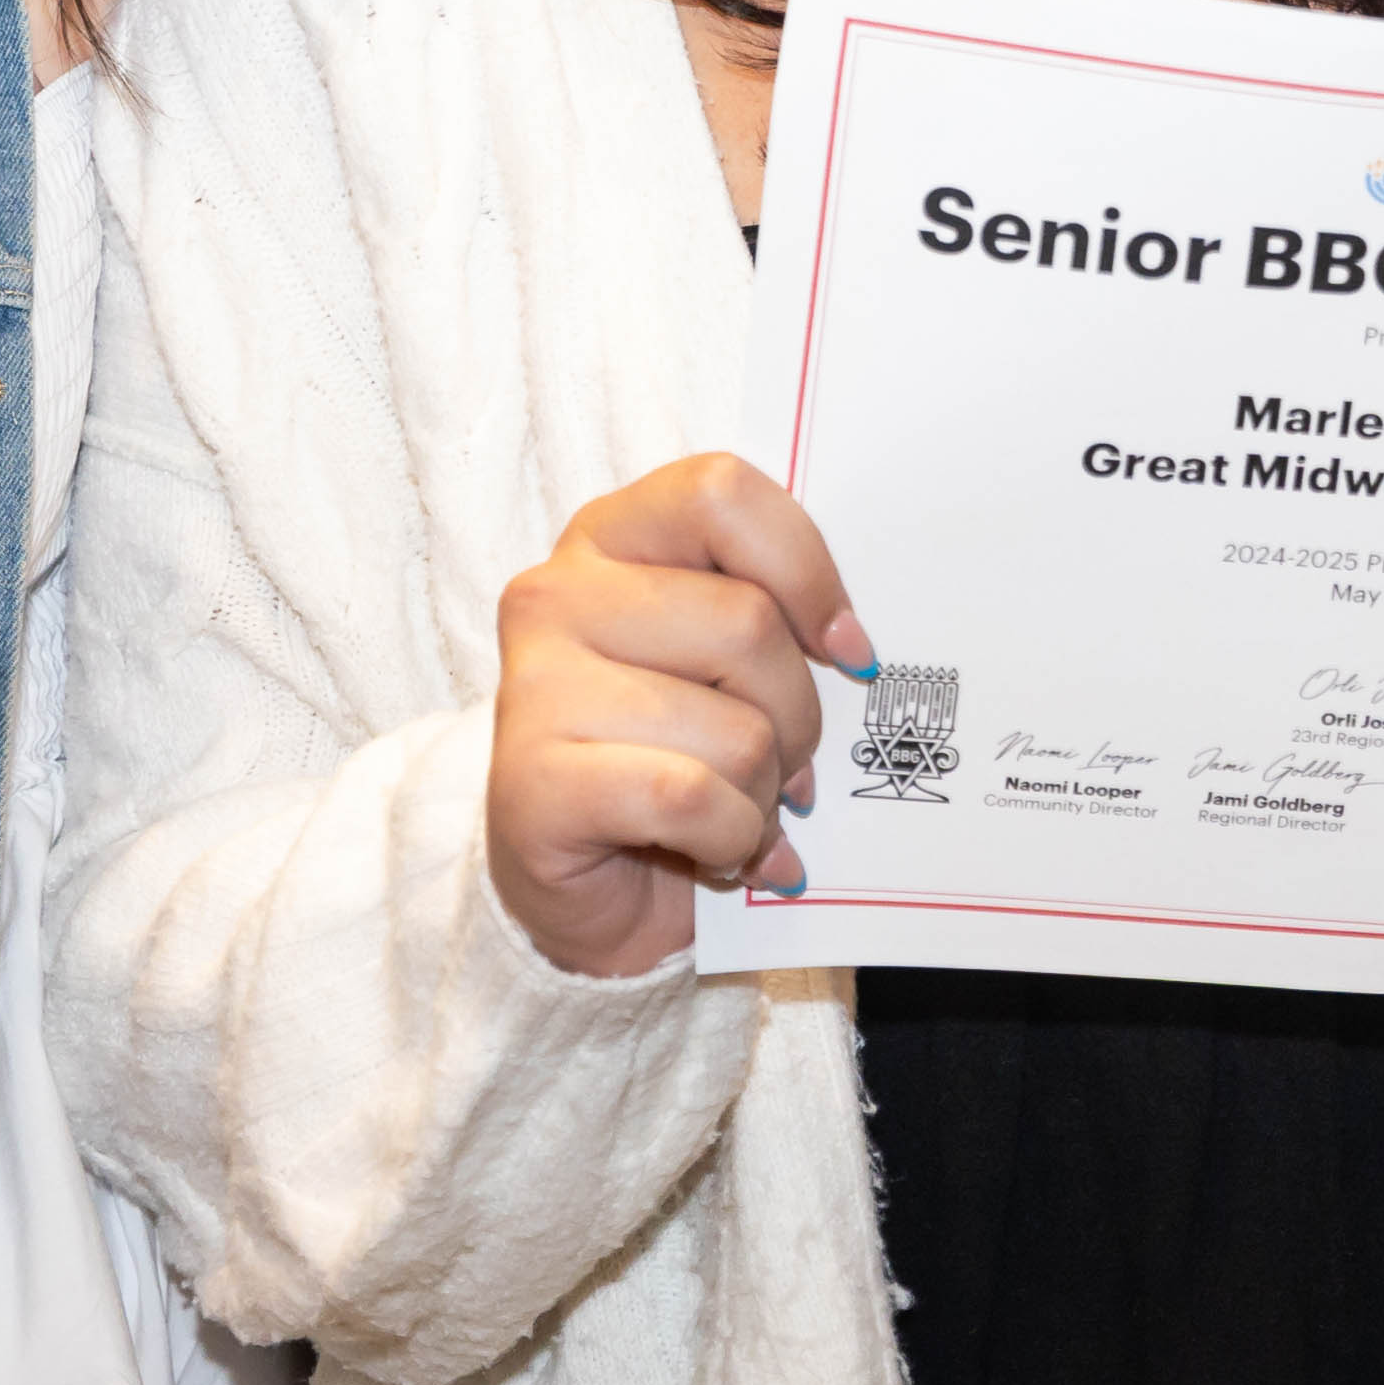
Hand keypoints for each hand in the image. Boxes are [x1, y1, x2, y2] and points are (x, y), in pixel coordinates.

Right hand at [487, 454, 872, 976]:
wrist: (593, 890)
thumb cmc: (673, 758)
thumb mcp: (724, 661)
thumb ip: (771, 614)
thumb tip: (853, 648)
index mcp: (608, 538)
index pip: (720, 495)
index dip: (804, 571)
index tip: (845, 649)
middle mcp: (555, 595)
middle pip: (748, 624)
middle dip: (797, 718)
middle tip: (782, 768)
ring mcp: (534, 687)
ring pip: (734, 728)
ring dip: (762, 794)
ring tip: (732, 813)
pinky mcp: (530, 783)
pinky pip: (691, 797)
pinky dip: (729, 839)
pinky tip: (708, 853)